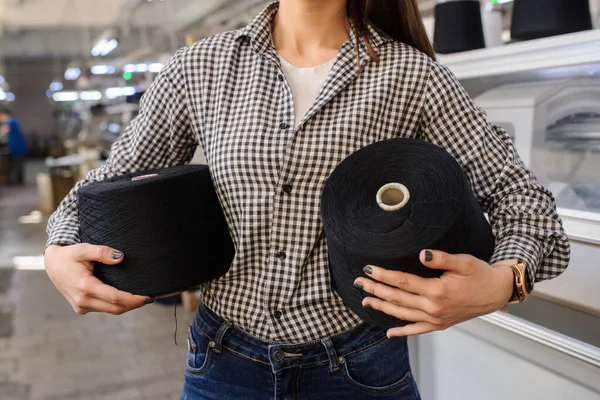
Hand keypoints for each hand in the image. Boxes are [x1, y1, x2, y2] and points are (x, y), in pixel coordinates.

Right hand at [45, 244, 151, 314]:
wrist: (53, 265)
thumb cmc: (70, 255)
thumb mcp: (84, 248)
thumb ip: (102, 252)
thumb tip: (121, 257)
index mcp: (84, 287)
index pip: (114, 298)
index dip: (133, 300)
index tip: (148, 297)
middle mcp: (82, 301)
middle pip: (115, 308)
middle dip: (134, 305)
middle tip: (150, 298)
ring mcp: (81, 307)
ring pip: (110, 311)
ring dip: (126, 306)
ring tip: (142, 298)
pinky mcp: (81, 308)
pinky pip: (104, 309)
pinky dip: (117, 305)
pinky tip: (127, 298)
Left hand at [354, 250, 514, 337]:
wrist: (497, 292)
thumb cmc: (480, 274)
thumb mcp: (463, 261)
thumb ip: (441, 259)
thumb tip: (422, 254)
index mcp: (437, 291)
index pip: (402, 282)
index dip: (383, 275)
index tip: (368, 269)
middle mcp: (434, 308)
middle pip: (397, 298)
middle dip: (376, 289)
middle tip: (359, 282)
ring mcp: (436, 319)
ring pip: (402, 314)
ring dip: (382, 307)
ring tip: (366, 301)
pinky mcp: (440, 324)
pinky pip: (417, 330)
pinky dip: (402, 332)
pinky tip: (389, 333)